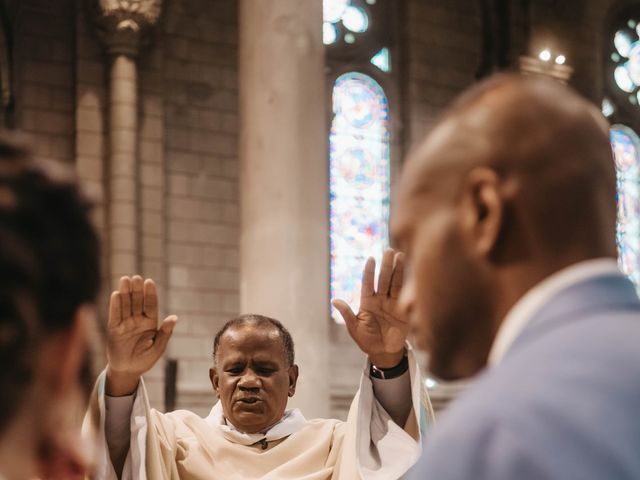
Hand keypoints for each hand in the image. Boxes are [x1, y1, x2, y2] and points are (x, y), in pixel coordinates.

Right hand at [106, 276, 176, 394]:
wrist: (128, 371)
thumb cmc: (145, 360)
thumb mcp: (158, 348)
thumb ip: (165, 333)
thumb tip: (174, 317)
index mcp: (150, 323)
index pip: (150, 305)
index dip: (150, 294)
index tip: (150, 282)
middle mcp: (138, 320)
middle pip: (137, 302)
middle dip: (137, 290)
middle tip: (136, 277)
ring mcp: (125, 324)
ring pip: (126, 305)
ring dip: (125, 293)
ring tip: (125, 279)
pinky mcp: (114, 329)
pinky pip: (115, 315)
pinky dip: (115, 305)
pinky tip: (116, 294)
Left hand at [332, 249, 407, 367]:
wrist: (384, 353)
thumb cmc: (367, 341)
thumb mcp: (355, 329)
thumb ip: (347, 314)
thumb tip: (334, 300)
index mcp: (368, 302)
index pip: (368, 283)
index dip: (369, 272)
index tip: (371, 259)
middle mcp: (381, 299)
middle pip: (384, 279)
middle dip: (386, 265)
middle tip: (389, 251)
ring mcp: (394, 304)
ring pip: (396, 283)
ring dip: (399, 270)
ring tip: (401, 256)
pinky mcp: (405, 310)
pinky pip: (407, 296)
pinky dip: (410, 285)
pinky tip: (414, 273)